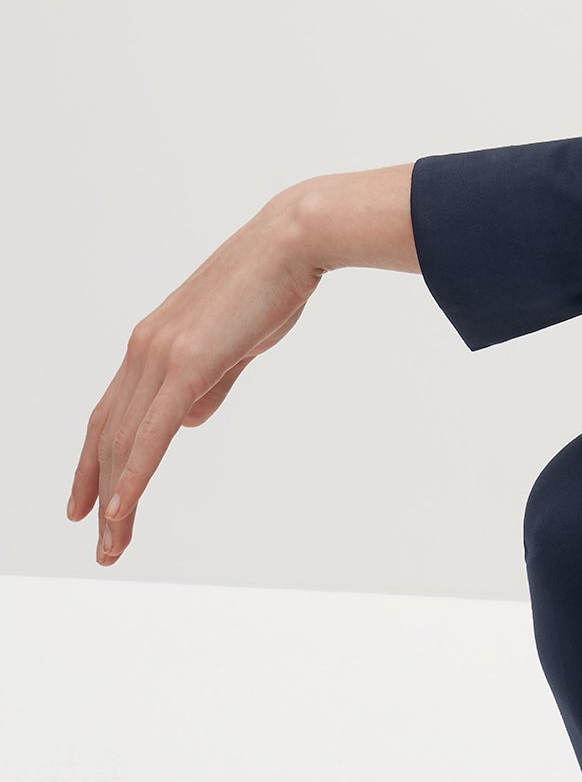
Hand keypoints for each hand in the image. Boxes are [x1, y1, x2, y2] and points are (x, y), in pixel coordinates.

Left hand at [66, 191, 321, 564]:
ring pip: (124, 442)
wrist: (294, 239)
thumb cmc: (275, 282)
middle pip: (109, 436)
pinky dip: (134, 474)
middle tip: (104, 544)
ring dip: (116, 498)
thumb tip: (188, 419)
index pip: (111, 414)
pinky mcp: (188, 363)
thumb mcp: (236, 339)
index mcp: (154, 341)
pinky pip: (152, 432)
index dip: (95, 462)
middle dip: (100, 493)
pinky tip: (121, 509)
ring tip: (112, 543)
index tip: (86, 503)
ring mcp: (162, 355)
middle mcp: (145, 348)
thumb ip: (210, 380)